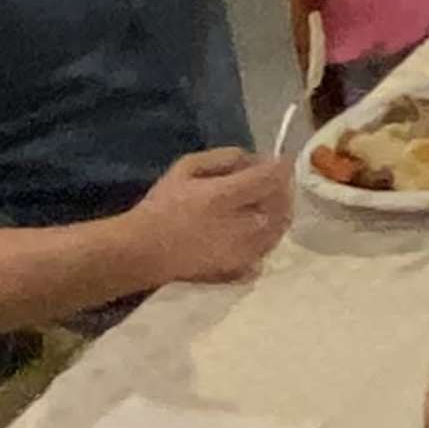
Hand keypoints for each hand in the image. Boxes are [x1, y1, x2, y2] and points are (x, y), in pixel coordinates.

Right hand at [118, 149, 294, 291]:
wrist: (144, 252)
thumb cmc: (162, 206)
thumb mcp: (185, 168)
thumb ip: (221, 158)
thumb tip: (251, 158)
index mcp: (225, 197)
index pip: (270, 178)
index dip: (281, 166)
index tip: (281, 159)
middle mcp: (241, 226)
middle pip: (281, 203)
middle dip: (283, 187)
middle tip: (274, 179)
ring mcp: (243, 251)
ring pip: (279, 227)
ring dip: (280, 210)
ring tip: (267, 201)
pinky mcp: (240, 269)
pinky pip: (267, 248)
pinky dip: (270, 233)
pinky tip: (258, 226)